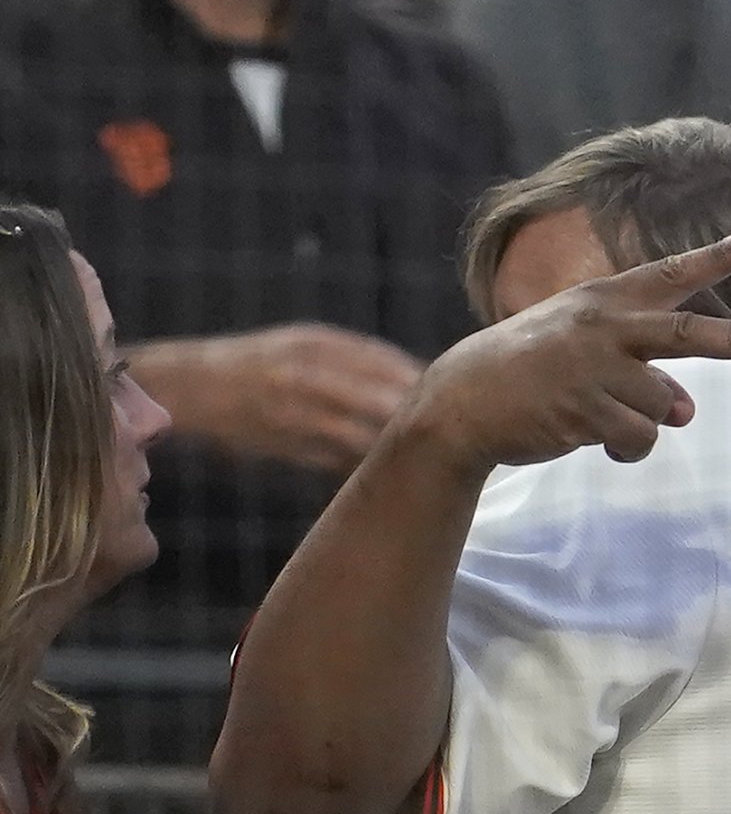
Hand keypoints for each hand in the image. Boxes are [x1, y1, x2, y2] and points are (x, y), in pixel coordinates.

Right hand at [131, 324, 426, 473]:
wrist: (189, 385)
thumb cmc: (260, 362)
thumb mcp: (305, 342)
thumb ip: (359, 357)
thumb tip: (423, 374)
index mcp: (317, 345)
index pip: (388, 363)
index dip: (425, 382)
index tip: (459, 395)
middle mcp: (306, 374)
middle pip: (381, 400)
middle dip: (419, 417)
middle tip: (453, 431)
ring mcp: (293, 412)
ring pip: (360, 435)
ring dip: (394, 448)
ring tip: (428, 456)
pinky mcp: (283, 444)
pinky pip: (334, 460)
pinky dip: (362, 465)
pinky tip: (386, 471)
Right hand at [400, 231, 730, 477]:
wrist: (463, 402)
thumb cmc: (530, 368)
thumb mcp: (577, 337)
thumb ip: (639, 362)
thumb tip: (685, 411)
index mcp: (602, 302)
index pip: (667, 274)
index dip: (714, 258)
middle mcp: (602, 328)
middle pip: (686, 335)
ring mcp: (593, 368)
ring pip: (666, 406)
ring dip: (649, 421)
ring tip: (604, 415)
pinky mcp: (584, 410)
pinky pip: (640, 437)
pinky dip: (628, 446)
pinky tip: (592, 437)